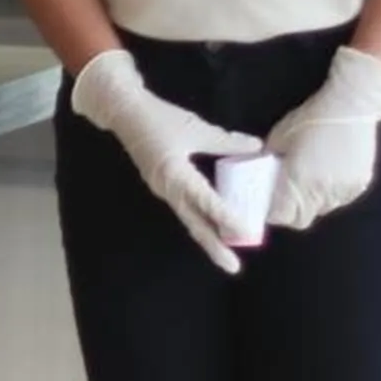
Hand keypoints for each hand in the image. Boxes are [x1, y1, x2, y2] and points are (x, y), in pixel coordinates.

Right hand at [71, 50, 265, 275]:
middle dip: (214, 247)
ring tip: (227, 251)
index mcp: (176, 175)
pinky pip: (184, 209)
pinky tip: (213, 223)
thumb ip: (225, 141)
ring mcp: (163, 190)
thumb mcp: (195, 128)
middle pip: (194, 224)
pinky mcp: (163, 186)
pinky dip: (200, 219)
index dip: (228, 218)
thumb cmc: (159, 118)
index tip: (246, 232)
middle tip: (233, 267)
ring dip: (208, 235)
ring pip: (189, 219)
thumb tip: (256, 147)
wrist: (125, 113)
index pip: (207, 203)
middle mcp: (168, 190)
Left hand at [266, 47, 380, 231]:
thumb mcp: (279, 137)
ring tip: (310, 180)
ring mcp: (343, 191)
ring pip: (322, 210)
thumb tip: (263, 170)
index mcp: (298, 180)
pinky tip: (329, 174)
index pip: (281, 216)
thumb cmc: (311, 117)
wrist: (352, 107)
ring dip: (312, 202)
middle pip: (302, 219)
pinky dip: (331, 194)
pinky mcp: (360, 186)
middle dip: (291, 211)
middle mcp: (321, 192)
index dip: (273, 212)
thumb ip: (270, 158)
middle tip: (286, 195)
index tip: (268, 203)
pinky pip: (340, 200)